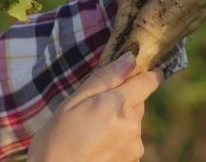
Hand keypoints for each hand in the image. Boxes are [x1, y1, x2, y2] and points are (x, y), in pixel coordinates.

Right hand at [27, 52, 160, 161]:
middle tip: (95, 106)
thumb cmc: (56, 139)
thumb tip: (130, 58)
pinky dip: (117, 138)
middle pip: (138, 102)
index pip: (148, 81)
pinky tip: (96, 143)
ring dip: (119, 120)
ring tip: (91, 129)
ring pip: (132, 122)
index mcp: (119, 105)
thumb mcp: (74, 101)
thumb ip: (105, 78)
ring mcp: (134, 147)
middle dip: (122, 99)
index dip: (146, 72)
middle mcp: (133, 126)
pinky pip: (129, 140)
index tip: (137, 69)